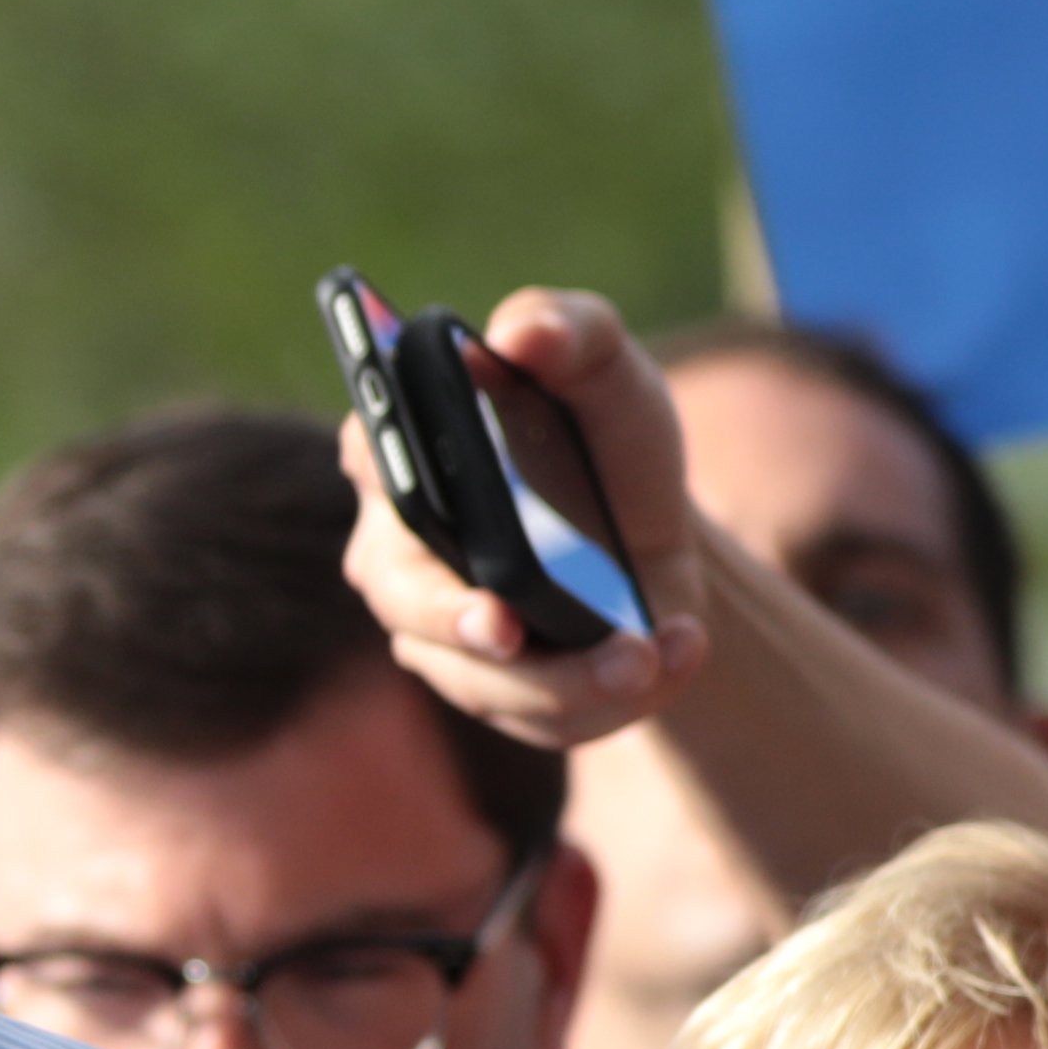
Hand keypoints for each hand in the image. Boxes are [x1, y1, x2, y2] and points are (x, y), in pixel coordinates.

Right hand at [338, 285, 715, 746]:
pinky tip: (676, 650)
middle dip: (455, 623)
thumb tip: (521, 336)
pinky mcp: (501, 697)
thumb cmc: (604, 439)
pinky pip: (546, 718)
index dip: (380, 466)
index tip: (396, 465)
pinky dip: (618, 696)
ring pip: (483, 681)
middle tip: (505, 628)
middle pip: (403, 601)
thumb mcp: (606, 366)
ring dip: (569, 678)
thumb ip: (567, 331)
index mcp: (407, 458)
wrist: (652, 534)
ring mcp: (444, 639)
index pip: (371, 453)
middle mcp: (401, 559)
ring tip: (649, 652)